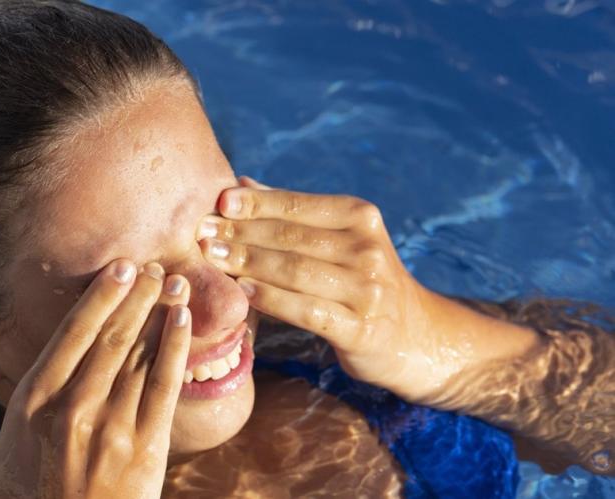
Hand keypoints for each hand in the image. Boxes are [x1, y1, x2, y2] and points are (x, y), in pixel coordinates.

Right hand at [0, 260, 191, 497]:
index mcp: (32, 404)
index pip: (70, 335)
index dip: (99, 297)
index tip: (119, 268)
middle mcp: (72, 407)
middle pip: (110, 336)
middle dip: (135, 295)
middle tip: (153, 264)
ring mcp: (112, 427)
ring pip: (139, 353)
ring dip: (158, 310)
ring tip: (174, 279)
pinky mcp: (146, 447)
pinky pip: (164, 385)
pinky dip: (175, 347)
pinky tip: (184, 319)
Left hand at [196, 177, 477, 401]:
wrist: (415, 336)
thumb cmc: (360, 281)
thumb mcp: (338, 240)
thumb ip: (293, 214)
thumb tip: (242, 184)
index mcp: (360, 217)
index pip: (298, 205)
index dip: (256, 204)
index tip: (218, 202)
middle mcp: (367, 248)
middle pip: (291, 237)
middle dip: (241, 233)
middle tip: (201, 232)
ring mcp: (367, 289)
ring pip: (294, 271)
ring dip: (248, 263)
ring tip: (211, 259)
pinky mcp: (361, 328)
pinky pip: (307, 311)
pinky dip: (272, 300)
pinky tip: (243, 293)